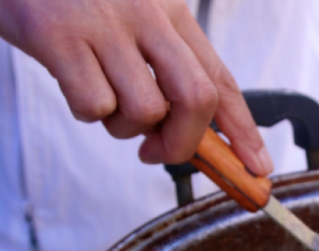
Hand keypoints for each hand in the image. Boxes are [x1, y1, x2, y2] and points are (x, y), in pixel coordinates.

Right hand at [0, 0, 273, 172]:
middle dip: (184, 142)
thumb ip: (166, 67)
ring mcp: (104, 25)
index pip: (221, 80)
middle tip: (157, 152)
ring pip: (144, 110)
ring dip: (124, 126)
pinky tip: (72, 81)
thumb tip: (192, 134)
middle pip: (196, 98)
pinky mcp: (59, 36)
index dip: (244, 130)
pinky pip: (92, 104)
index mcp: (172, 13)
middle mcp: (147, 15)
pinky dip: (85, 110)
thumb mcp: (136, 18)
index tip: (259, 167)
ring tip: (102, 95)